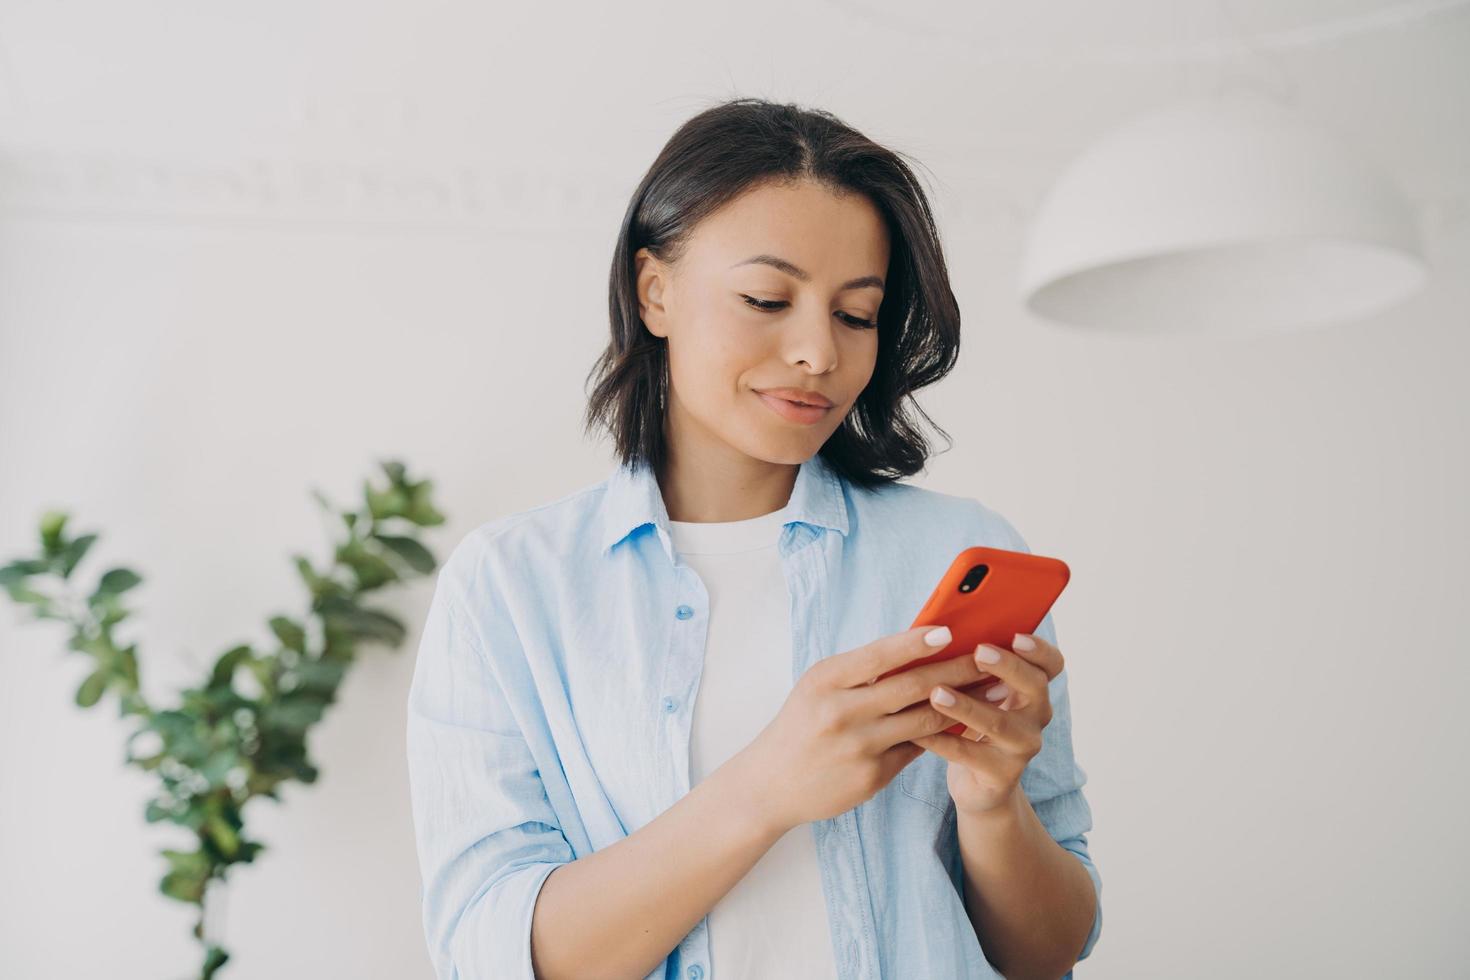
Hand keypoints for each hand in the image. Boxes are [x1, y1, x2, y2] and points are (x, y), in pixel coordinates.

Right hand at [738, 624, 992, 833]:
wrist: (770, 783)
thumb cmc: (802, 724)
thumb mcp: (820, 687)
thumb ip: (862, 670)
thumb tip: (921, 647)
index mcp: (826, 680)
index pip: (879, 655)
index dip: (916, 642)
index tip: (950, 631)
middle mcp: (841, 712)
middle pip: (911, 686)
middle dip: (957, 670)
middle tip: (989, 658)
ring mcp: (858, 747)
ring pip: (923, 719)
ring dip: (962, 702)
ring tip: (991, 689)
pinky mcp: (872, 777)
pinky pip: (917, 748)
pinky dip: (943, 732)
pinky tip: (967, 721)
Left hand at [909, 631, 1064, 816]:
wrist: (978, 784)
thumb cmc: (973, 724)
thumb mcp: (978, 693)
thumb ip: (971, 666)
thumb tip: (937, 628)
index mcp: (1032, 688)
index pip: (1051, 664)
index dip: (1039, 649)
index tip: (1015, 635)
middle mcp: (1036, 715)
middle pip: (1035, 685)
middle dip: (1008, 667)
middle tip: (978, 653)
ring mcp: (1022, 746)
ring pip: (999, 722)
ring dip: (967, 706)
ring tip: (937, 693)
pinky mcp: (1002, 775)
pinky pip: (969, 755)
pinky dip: (942, 741)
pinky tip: (918, 732)